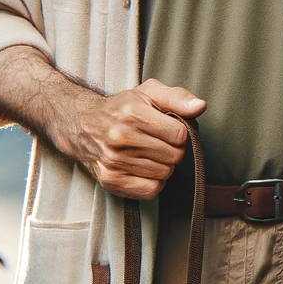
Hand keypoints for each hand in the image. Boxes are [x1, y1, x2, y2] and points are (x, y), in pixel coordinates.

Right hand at [0, 47, 204, 199]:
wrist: (82, 124)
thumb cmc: (121, 108)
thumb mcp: (149, 92)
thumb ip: (177, 97)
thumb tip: (200, 107)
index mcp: (133, 113)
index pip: (180, 135)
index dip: (179, 133)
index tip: (168, 128)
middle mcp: (121, 138)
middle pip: (174, 156)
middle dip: (173, 149)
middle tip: (159, 141)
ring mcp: (114, 161)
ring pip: (164, 174)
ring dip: (163, 165)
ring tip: (149, 153)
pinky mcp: (111, 180)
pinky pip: (150, 190)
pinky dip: (153, 182)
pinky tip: (144, 168)